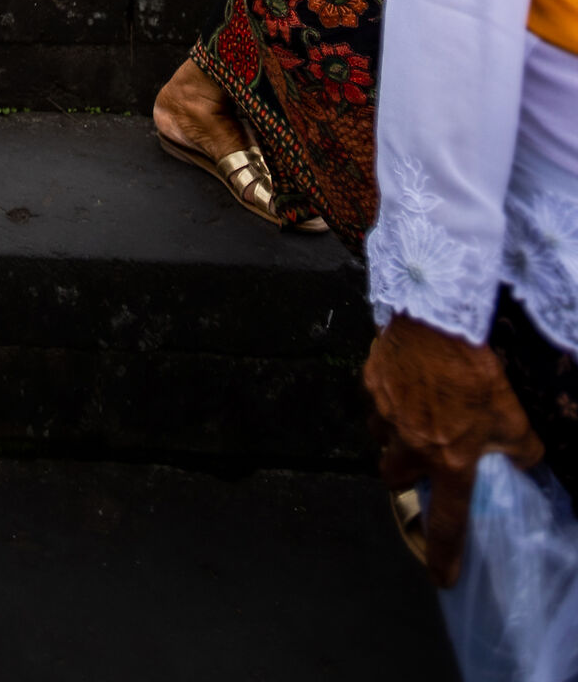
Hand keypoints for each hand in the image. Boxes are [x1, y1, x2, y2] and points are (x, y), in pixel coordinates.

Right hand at [364, 314, 543, 587]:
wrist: (435, 318)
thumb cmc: (476, 370)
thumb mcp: (512, 415)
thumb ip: (520, 447)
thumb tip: (526, 461)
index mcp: (448, 461)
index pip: (446, 522)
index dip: (443, 555)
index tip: (440, 577)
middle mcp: (410, 445)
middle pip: (394, 478)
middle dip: (404, 475)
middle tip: (420, 460)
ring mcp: (384, 413)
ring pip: (380, 439)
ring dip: (393, 437)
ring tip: (411, 417)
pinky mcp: (370, 382)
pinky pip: (374, 402)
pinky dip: (386, 401)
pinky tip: (404, 383)